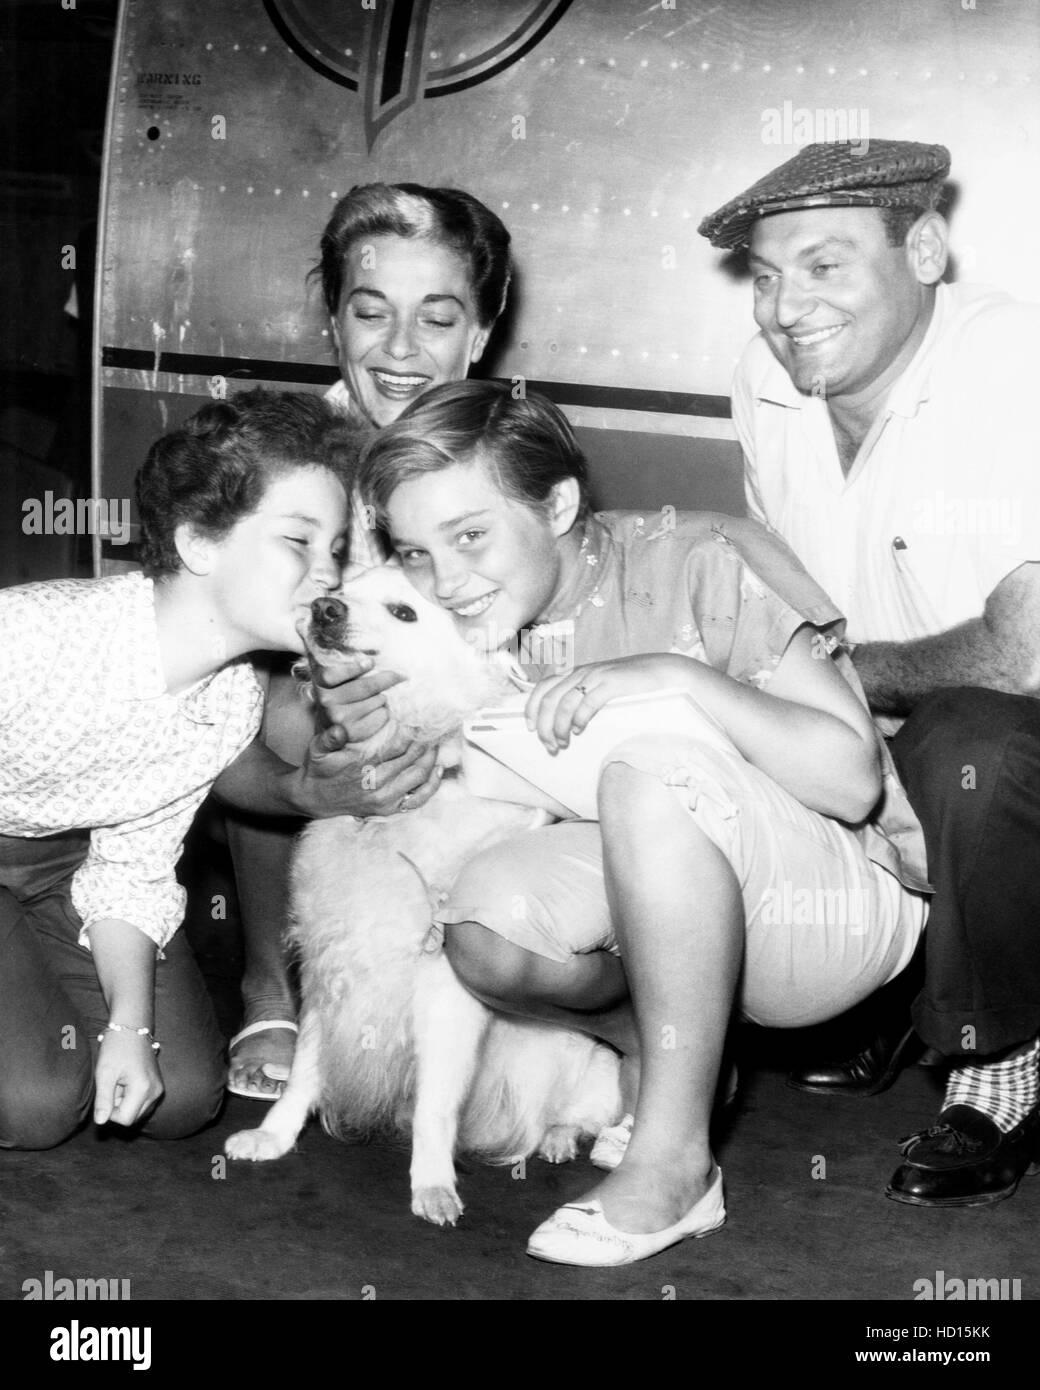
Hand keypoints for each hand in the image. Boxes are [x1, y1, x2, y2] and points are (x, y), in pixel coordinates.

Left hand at [93, 1030, 163, 1127]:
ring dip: (124, 1102)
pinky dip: (131, 1097)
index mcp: (144, 1089)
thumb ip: (104, 1100)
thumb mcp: (105, 1073)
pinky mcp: (158, 1086)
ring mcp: (159, 1089)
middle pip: (131, 1117)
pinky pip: (142, 1103)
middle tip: (115, 1082)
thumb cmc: (116, 1047)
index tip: (108, 1090)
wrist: (132, 1027)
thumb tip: (100, 1122)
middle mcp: (156, 1092)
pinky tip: (128, 1080)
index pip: (124, 1119)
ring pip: (136, 1111)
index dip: (110, 1111)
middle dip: (118, 1106)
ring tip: (122, 1080)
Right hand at [291, 721, 442, 817]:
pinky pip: (418, 798)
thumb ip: (330, 737)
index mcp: (362, 766)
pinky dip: (432, 784)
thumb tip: (339, 728)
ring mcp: (385, 798)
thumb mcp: (317, 749)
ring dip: (432, 757)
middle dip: (426, 740)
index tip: (422, 716)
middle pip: (412, 758)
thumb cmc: (320, 768)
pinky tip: (439, 768)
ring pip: (419, 775)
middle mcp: (377, 783)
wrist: (315, 799)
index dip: (413, 731)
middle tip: (435, 725)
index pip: (396, 745)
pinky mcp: (389, 808)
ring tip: (437, 740)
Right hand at [304, 650, 402, 742]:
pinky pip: (380, 716)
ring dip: (383, 697)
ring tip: (380, 697)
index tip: (370, 662)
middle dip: (385, 679)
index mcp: (318, 684)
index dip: (352, 668)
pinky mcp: (353, 734)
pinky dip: (384, 713)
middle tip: (399, 675)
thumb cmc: (332, 696)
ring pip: (376, 701)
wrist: (329, 736)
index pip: (330, 675)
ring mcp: (338, 720)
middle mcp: (325, 702)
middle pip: (364, 687)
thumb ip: (314, 648)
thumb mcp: (322, 674)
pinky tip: (378, 712)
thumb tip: (300, 620)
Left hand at [525, 655, 686, 752]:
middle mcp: (583, 673)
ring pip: (564, 703)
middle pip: (549, 699)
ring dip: (559, 727)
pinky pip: (588, 701)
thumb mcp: (603, 688)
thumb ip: (585, 698)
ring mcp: (597, 676)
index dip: (531, 707)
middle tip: (550, 746)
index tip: (530, 728)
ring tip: (563, 743)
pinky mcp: (612, 683)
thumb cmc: (634, 686)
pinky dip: (579, 717)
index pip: (543, 687)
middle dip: (544, 726)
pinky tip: (580, 730)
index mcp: (577, 673)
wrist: (665, 672)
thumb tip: (568, 724)